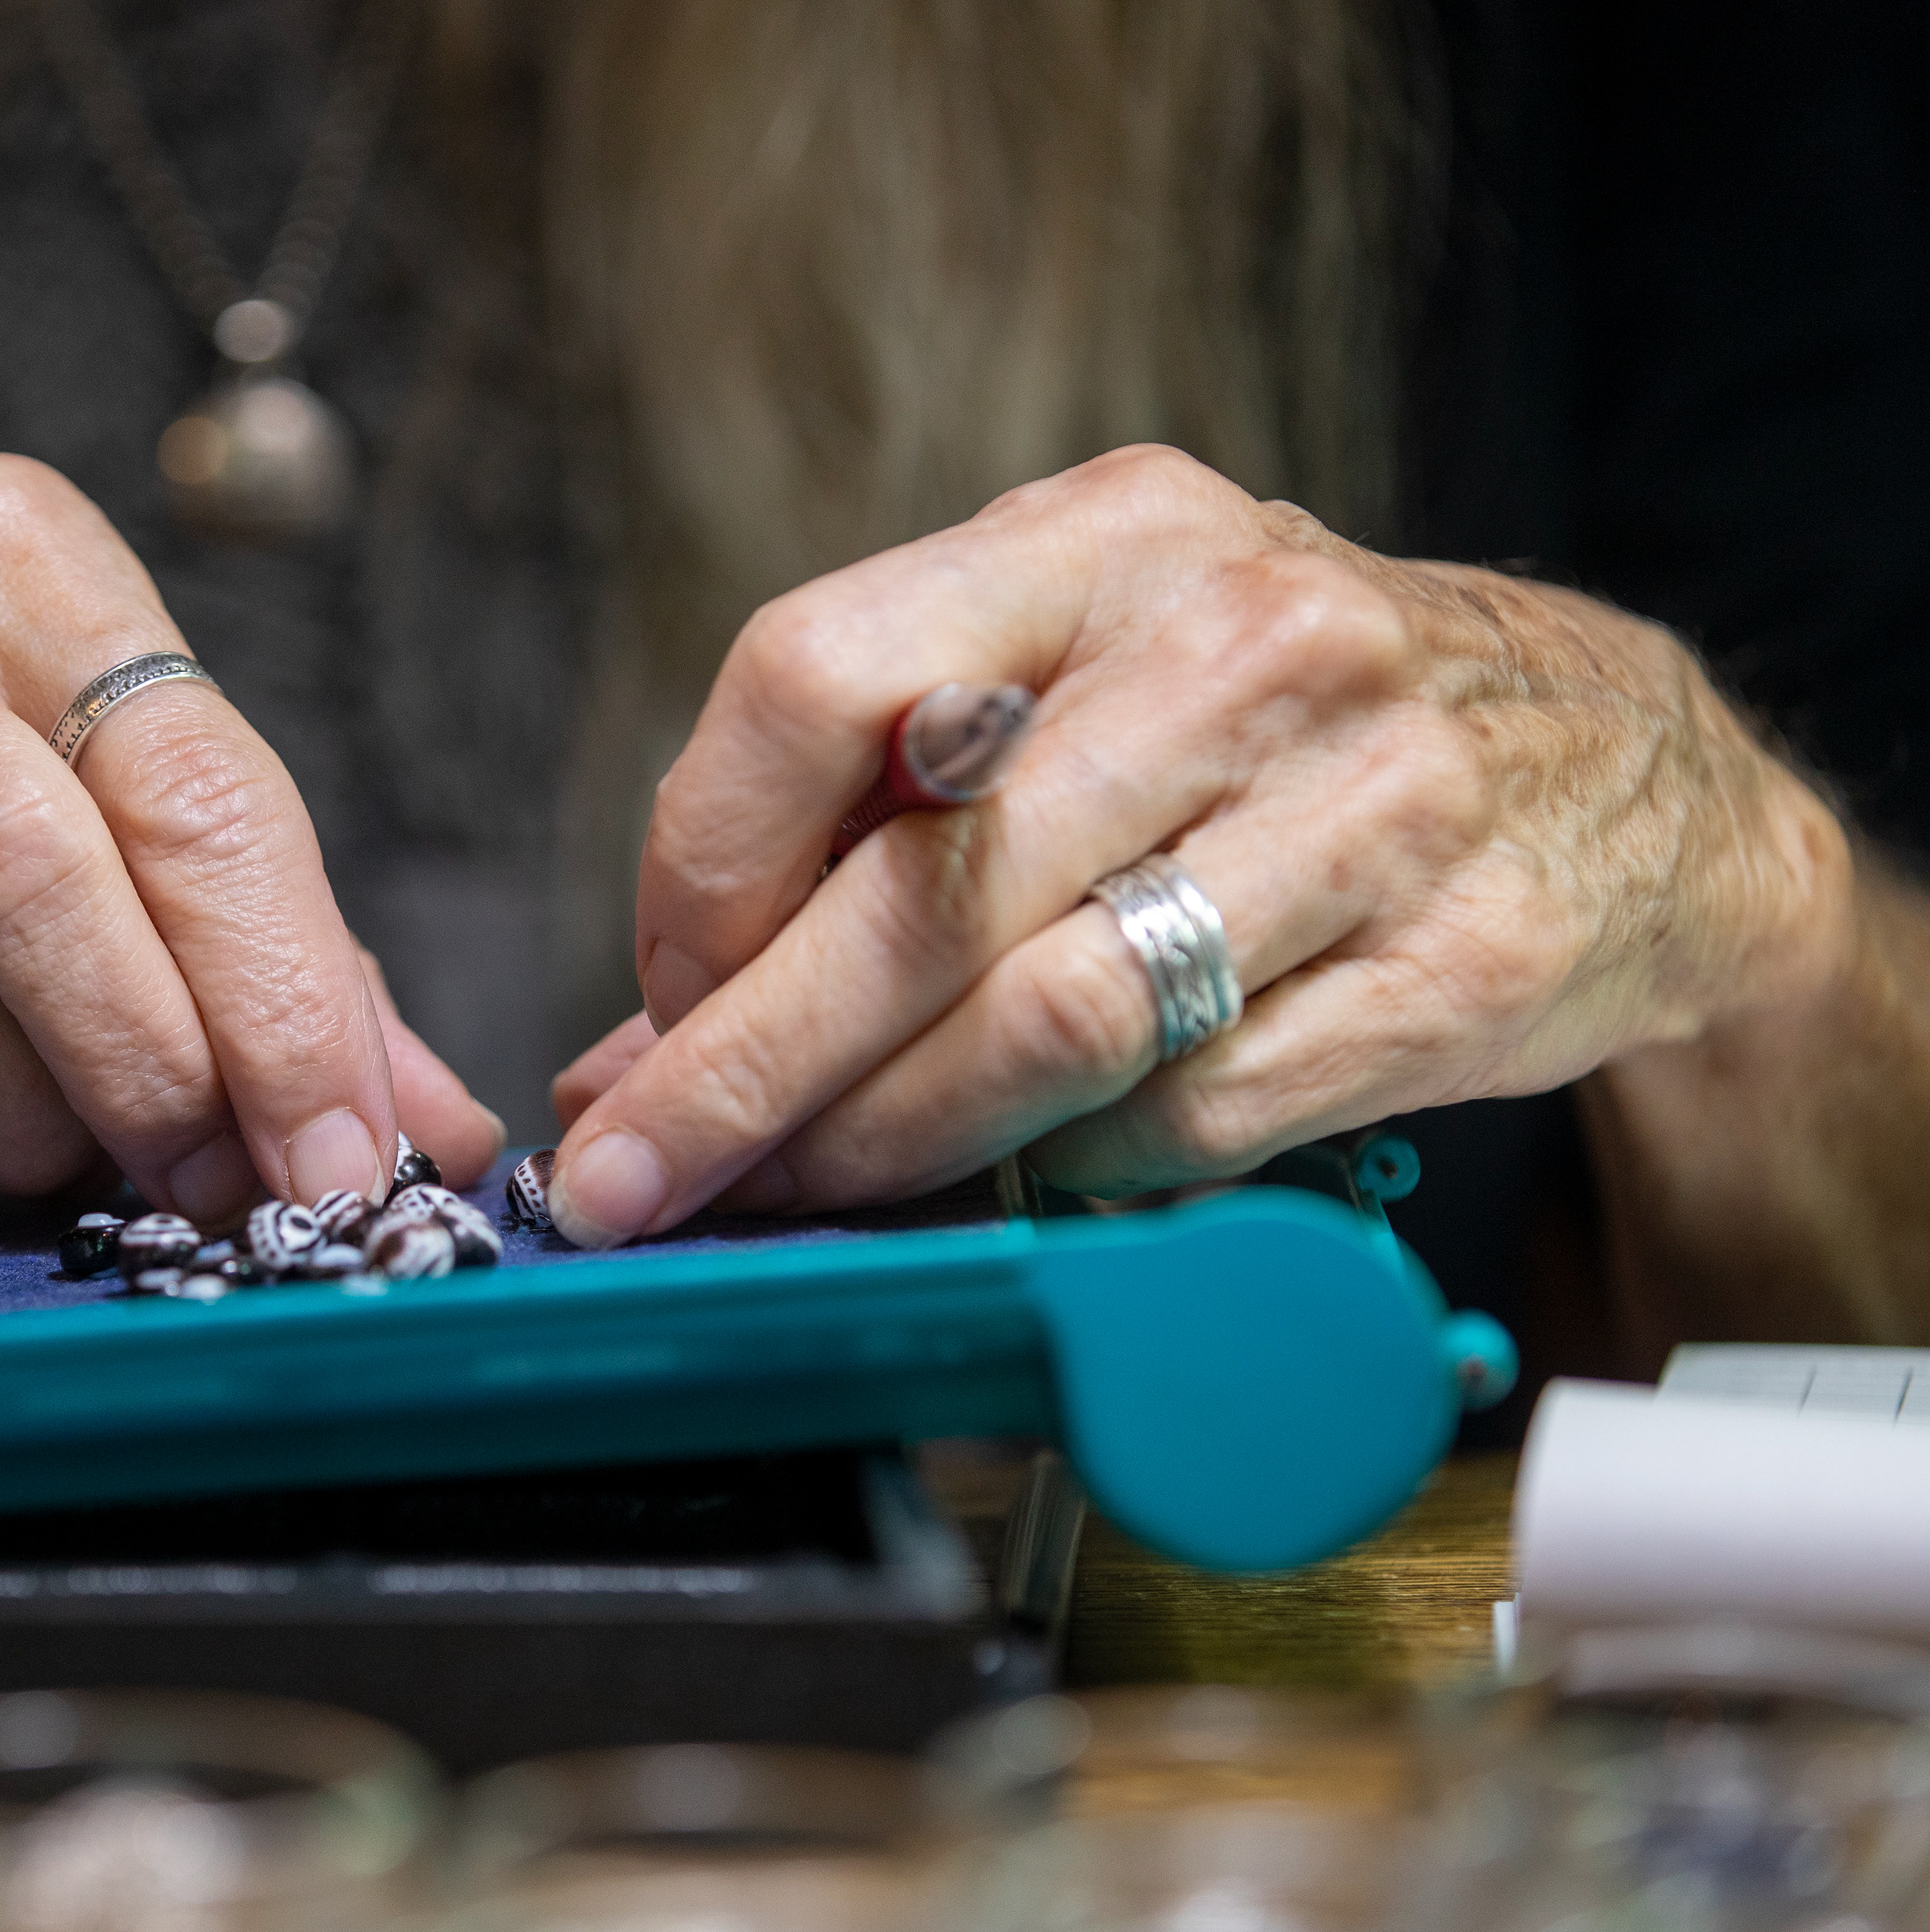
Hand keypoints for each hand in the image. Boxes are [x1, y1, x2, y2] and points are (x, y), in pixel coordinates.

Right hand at [0, 454, 499, 1220]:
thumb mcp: (121, 826)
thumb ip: (282, 955)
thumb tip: (428, 1126)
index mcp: (16, 549)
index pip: (198, 787)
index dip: (285, 1002)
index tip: (344, 1156)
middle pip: (44, 883)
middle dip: (157, 1077)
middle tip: (215, 1190)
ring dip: (18, 1121)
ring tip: (48, 1140)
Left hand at [544, 445, 1851, 1245]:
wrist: (1629, 775)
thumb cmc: (1286, 728)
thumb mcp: (1089, 673)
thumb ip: (866, 822)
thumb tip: (628, 1051)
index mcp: (1106, 534)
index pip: (813, 676)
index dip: (699, 865)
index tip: (660, 989)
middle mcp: (1243, 639)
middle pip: (920, 889)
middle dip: (747, 1065)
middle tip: (638, 1172)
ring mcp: (1375, 798)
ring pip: (1051, 1021)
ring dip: (887, 1142)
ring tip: (799, 1193)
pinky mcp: (1464, 959)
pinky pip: (1192, 1112)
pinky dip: (1067, 1170)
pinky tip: (1013, 1176)